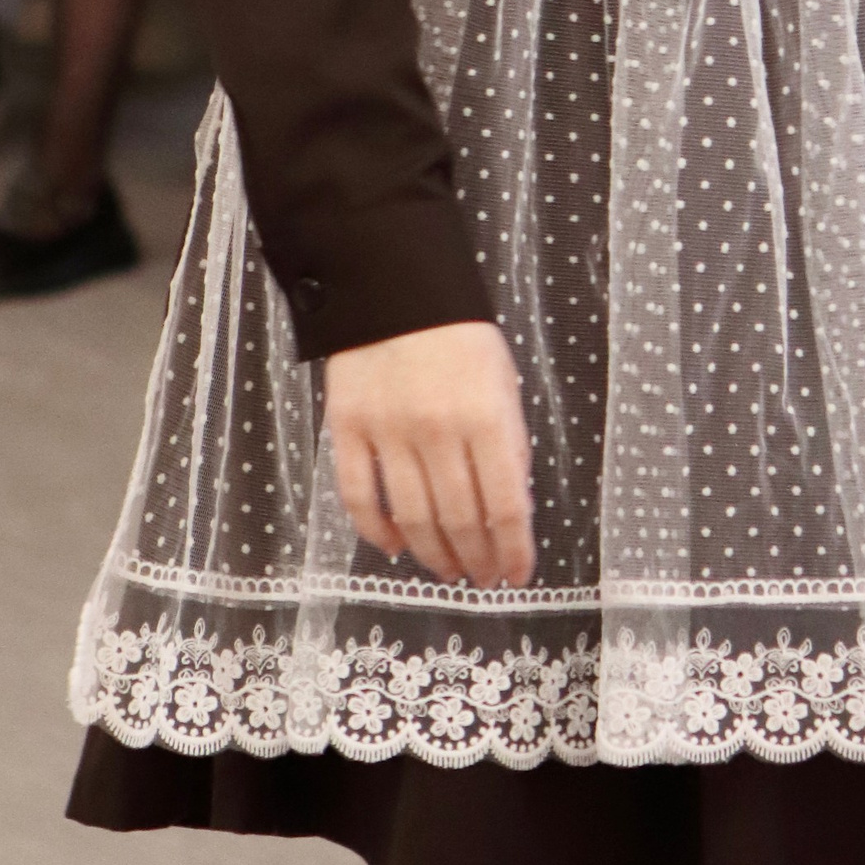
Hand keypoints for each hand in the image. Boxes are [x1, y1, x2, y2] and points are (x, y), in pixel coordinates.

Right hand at [324, 320, 534, 588]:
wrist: (394, 286)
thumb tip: (513, 506)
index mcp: (487, 416)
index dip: (513, 550)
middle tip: (482, 578)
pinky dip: (375, 530)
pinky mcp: (347, 429)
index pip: (505, 505)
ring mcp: (388, 432)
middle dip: (476, 560)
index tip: (517, 575)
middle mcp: (438, 431)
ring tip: (448, 571)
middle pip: (459, 520)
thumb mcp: (504, 381)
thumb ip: (509, 442)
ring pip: (412, 518)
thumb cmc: (459, 335)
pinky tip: (393, 547)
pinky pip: (358, 496)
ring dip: (434, 555)